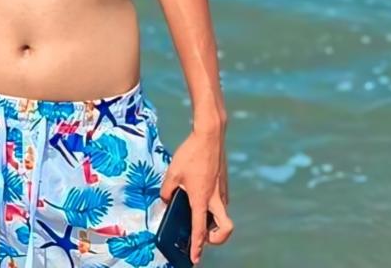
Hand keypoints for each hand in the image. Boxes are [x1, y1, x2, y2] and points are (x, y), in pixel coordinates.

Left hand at [159, 125, 234, 263]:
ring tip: (198, 215)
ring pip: (223, 216)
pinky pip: (221, 202)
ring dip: (214, 222)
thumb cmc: (190, 153)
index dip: (197, 247)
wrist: (210, 135)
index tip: (195, 259)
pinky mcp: (223, 183)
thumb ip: (167, 190)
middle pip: (224, 229)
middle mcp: (215, 198)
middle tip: (203, 238)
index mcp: (201, 198)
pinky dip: (214, 207)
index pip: (200, 229)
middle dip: (216, 239)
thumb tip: (166, 200)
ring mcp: (222, 191)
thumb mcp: (172, 172)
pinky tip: (201, 195)